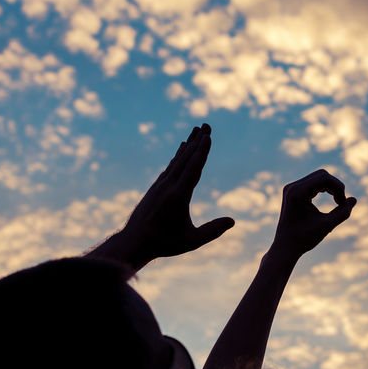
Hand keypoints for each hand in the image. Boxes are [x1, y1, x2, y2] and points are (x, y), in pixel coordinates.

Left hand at [121, 124, 234, 262]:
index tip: (208, 137)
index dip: (201, 152)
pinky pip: (170, 167)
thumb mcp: (192, 241)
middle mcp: (168, 186)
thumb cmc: (165, 243)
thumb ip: (213, 231)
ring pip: (177, 160)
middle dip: (197, 141)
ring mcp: (160, 185)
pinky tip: (181, 150)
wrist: (134, 242)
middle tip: (206, 125)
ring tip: (196, 131)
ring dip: (188, 145)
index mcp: (178, 196)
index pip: (193, 169)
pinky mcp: (155, 188)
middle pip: (185, 159)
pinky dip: (177, 156)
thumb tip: (233, 221)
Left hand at [270, 169, 356, 258]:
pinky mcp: (293, 192)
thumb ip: (343, 212)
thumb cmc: (304, 239)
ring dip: (331, 187)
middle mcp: (293, 187)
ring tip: (338, 202)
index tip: (343, 204)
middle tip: (341, 203)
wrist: (285, 247)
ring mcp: (292, 188)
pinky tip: (332, 199)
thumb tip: (354, 199)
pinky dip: (324, 189)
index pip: (324, 178)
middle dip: (335, 186)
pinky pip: (313, 184)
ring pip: (318, 178)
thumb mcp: (327, 226)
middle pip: (322, 175)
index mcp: (298, 192)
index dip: (338, 188)